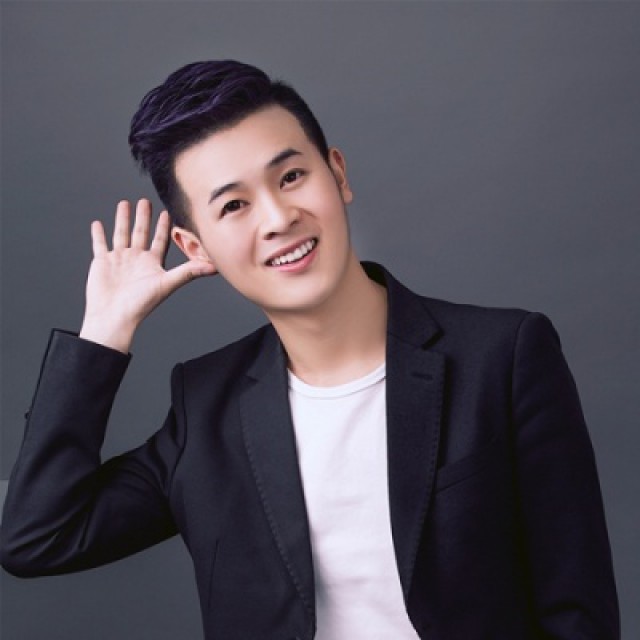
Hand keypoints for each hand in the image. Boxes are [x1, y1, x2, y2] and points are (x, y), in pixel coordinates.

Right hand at [79, 199, 215, 352]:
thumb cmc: (141, 304)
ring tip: (124, 203)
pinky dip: (98, 235)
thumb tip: (214, 267)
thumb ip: (189, 272)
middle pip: (141, 233)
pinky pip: (100, 245)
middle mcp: (136, 260)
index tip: (166, 212)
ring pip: (121, 234)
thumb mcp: (167, 283)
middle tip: (145, 200)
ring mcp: (119, 260)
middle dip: (143, 217)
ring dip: (122, 219)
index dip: (164, 227)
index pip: (160, 240)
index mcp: (152, 263)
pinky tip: (97, 224)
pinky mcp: (102, 262)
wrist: (114, 316)